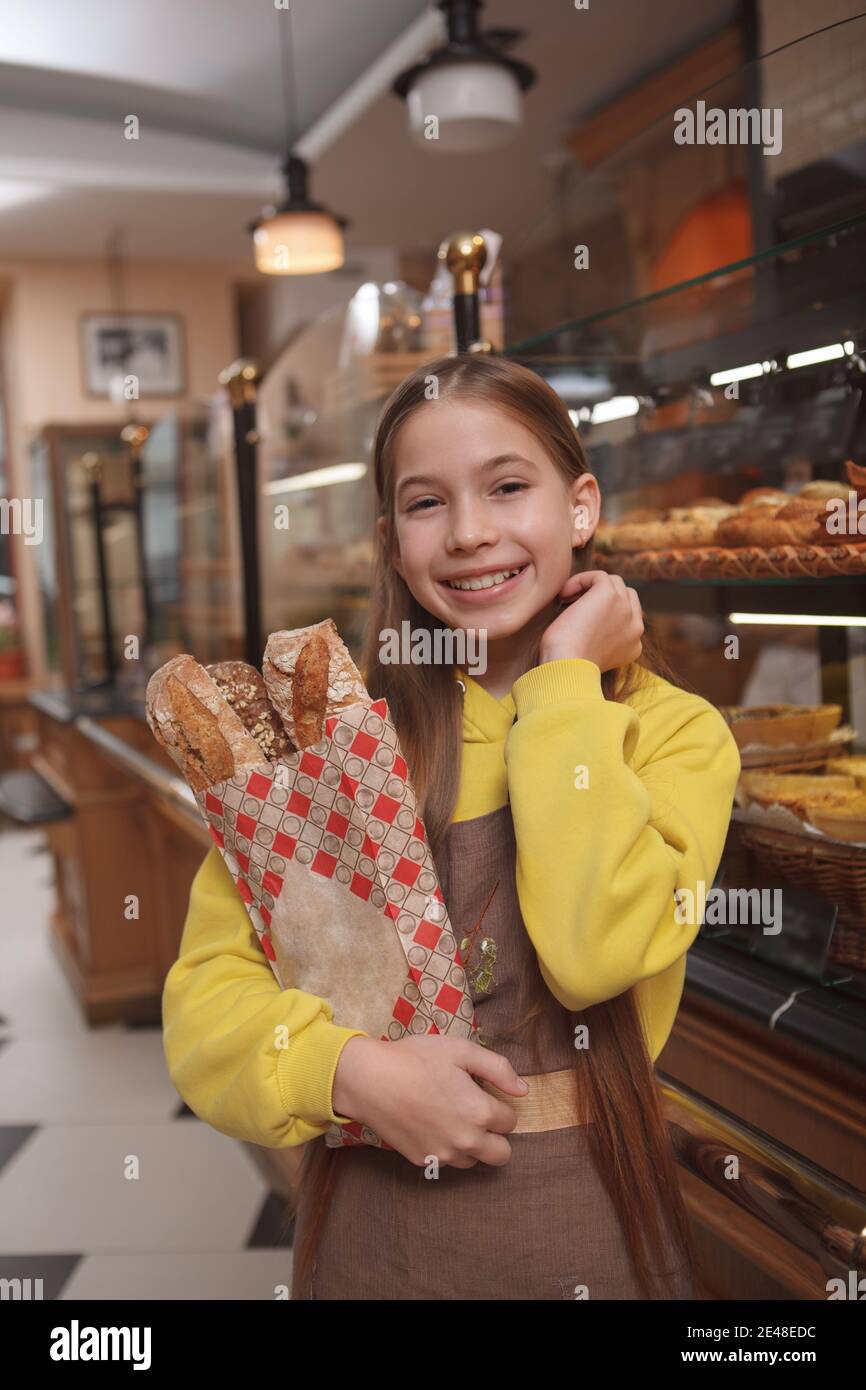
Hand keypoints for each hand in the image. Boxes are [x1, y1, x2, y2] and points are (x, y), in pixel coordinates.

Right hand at [331, 1034, 525, 1167]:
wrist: (370, 1080)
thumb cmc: (416, 1059)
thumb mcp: (461, 1050)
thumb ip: (498, 1069)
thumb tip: (523, 1091)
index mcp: (479, 1112)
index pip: (510, 1121)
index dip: (500, 1104)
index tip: (483, 1093)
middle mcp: (466, 1140)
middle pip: (502, 1154)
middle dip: (496, 1135)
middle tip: (477, 1113)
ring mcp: (443, 1155)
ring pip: (474, 1161)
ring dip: (472, 1144)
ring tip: (451, 1117)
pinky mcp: (423, 1161)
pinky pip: (447, 1162)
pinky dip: (446, 1148)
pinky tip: (431, 1123)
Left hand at [540, 570, 643, 672]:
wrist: (567, 667)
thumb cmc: (566, 666)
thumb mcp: (590, 655)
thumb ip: (599, 639)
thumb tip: (586, 619)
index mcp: (633, 646)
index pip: (627, 617)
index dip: (604, 612)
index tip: (579, 619)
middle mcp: (636, 628)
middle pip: (625, 596)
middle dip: (601, 597)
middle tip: (573, 606)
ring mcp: (626, 610)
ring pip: (613, 583)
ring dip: (589, 587)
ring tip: (566, 599)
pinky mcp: (611, 595)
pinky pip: (598, 576)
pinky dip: (579, 581)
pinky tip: (563, 595)